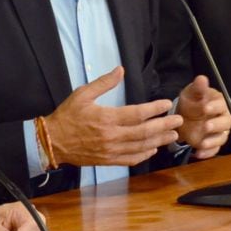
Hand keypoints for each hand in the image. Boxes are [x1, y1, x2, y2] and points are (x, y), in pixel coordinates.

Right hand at [45, 66, 179, 166]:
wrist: (52, 141)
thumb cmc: (67, 116)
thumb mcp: (82, 94)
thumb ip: (103, 83)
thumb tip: (120, 70)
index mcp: (106, 118)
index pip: (137, 113)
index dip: (154, 109)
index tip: (166, 104)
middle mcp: (111, 136)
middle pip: (144, 132)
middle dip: (164, 126)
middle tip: (178, 121)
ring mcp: (111, 151)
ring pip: (141, 147)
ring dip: (159, 141)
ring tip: (172, 135)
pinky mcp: (108, 160)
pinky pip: (131, 159)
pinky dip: (144, 154)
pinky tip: (152, 149)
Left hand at [175, 75, 230, 158]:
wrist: (184, 115)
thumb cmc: (191, 101)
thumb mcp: (191, 93)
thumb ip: (198, 88)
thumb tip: (202, 78)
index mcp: (218, 103)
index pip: (221, 104)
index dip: (214, 107)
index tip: (205, 108)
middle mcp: (222, 117)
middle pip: (226, 123)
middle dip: (216, 125)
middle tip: (206, 126)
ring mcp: (219, 132)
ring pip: (221, 137)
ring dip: (212, 141)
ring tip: (201, 143)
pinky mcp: (213, 143)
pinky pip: (214, 149)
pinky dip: (207, 153)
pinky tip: (197, 154)